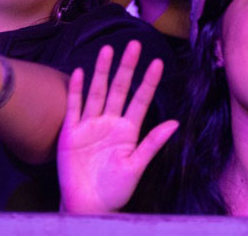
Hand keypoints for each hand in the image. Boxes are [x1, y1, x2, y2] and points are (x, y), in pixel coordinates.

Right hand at [58, 41, 175, 214]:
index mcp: (128, 130)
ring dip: (102, 71)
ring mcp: (90, 125)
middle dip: (126, 67)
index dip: (148, 82)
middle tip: (134, 44)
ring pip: (97, 92)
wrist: (87, 204)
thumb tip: (175, 123)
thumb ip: (152, 143)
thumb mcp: (137, 167)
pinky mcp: (72, 131)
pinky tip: (81, 73)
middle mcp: (110, 122)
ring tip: (108, 50)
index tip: (158, 62)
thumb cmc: (115, 189)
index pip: (141, 100)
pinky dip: (77, 90)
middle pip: (118, 89)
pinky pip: (75, 106)